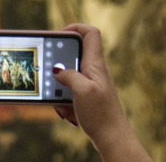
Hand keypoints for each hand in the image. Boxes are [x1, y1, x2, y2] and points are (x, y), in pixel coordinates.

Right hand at [52, 24, 149, 161]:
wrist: (113, 138)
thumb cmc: (102, 115)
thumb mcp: (82, 92)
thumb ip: (69, 75)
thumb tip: (57, 69)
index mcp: (95, 63)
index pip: (90, 33)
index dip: (75, 27)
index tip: (59, 36)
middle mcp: (94, 70)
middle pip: (74, 54)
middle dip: (59, 65)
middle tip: (52, 76)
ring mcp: (90, 83)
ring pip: (68, 76)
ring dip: (61, 89)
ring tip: (63, 104)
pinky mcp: (87, 96)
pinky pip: (69, 92)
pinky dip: (64, 101)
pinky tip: (69, 114)